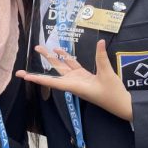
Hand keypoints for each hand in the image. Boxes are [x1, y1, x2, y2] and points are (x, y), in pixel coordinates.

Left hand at [16, 40, 132, 120]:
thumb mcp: (107, 75)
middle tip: (31, 54)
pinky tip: (60, 51)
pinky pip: (73, 66)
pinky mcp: (85, 77)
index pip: (53, 82)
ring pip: (62, 67)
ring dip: (53, 58)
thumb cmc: (112, 94)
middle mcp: (74, 83)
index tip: (25, 76)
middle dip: (43, 63)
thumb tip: (100, 42)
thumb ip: (102, 58)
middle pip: (54, 72)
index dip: (38, 78)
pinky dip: (67, 59)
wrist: (122, 104)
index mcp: (75, 86)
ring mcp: (79, 80)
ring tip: (42, 49)